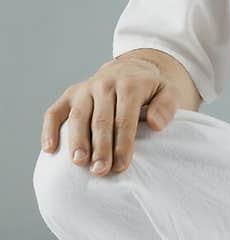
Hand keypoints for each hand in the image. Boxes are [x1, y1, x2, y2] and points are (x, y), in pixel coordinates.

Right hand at [39, 57, 178, 175]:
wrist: (131, 68)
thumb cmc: (151, 89)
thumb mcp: (168, 92)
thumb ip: (166, 107)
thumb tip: (155, 124)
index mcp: (130, 84)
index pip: (125, 118)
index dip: (123, 143)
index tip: (122, 166)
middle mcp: (104, 84)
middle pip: (100, 120)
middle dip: (100, 147)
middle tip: (100, 171)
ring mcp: (84, 89)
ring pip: (77, 116)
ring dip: (77, 140)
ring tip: (79, 162)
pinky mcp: (70, 95)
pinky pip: (55, 112)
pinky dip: (49, 129)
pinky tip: (50, 149)